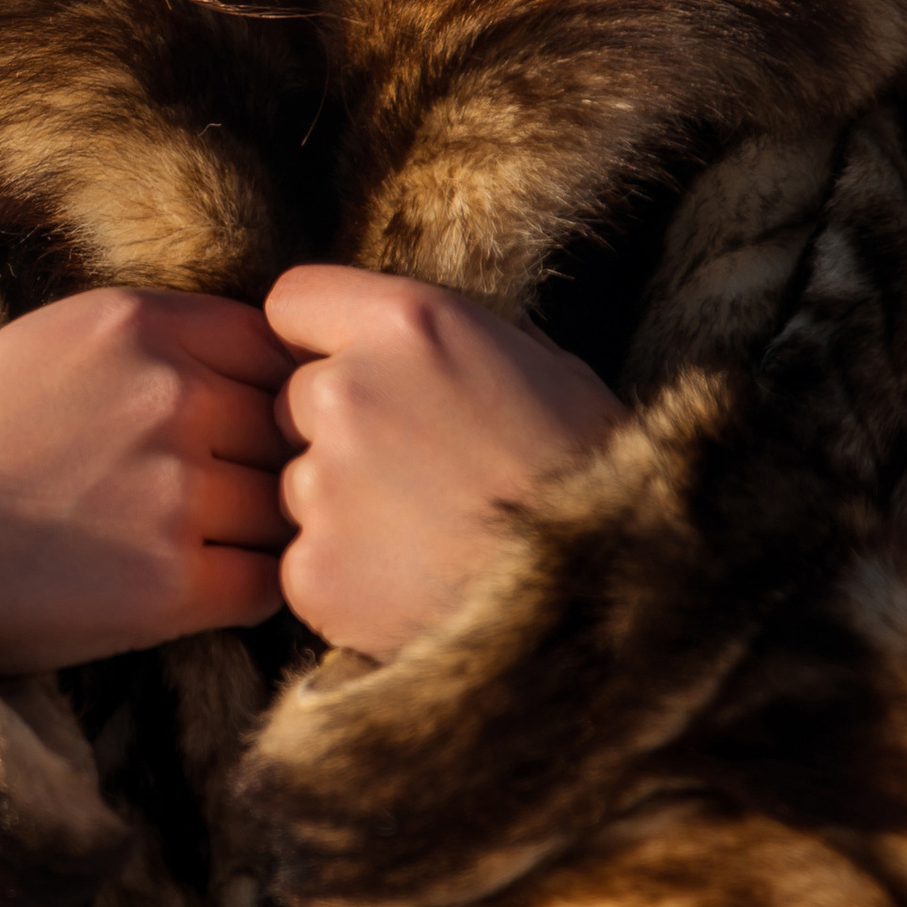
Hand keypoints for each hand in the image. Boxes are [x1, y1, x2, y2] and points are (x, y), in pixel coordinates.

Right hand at [0, 288, 290, 676]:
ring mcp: (176, 490)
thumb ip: (158, 336)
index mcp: (137, 323)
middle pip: (290, 428)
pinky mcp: (173, 583)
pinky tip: (200, 588)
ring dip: (262, 531)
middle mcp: (167, 395)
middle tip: (227, 494)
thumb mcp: (54, 338)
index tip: (240, 426)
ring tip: (207, 543)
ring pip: (288, 506)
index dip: (267, 392)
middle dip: (269, 462)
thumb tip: (274, 354)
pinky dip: (247, 591)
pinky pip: (269, 583)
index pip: (274, 347)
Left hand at [268, 265, 623, 661]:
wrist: (613, 604)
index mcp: (408, 323)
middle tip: (415, 475)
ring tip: (428, 539)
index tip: (346, 369)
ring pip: (297, 485)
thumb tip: (426, 344)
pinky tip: (415, 588)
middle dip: (336, 431)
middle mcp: (348, 390)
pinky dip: (346, 580)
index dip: (318, 339)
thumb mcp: (550, 370)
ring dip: (341, 508)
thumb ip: (464, 342)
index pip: (294, 302)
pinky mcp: (312, 570)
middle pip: (293, 400)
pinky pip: (304, 564)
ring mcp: (322, 484)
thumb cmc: (597, 480)